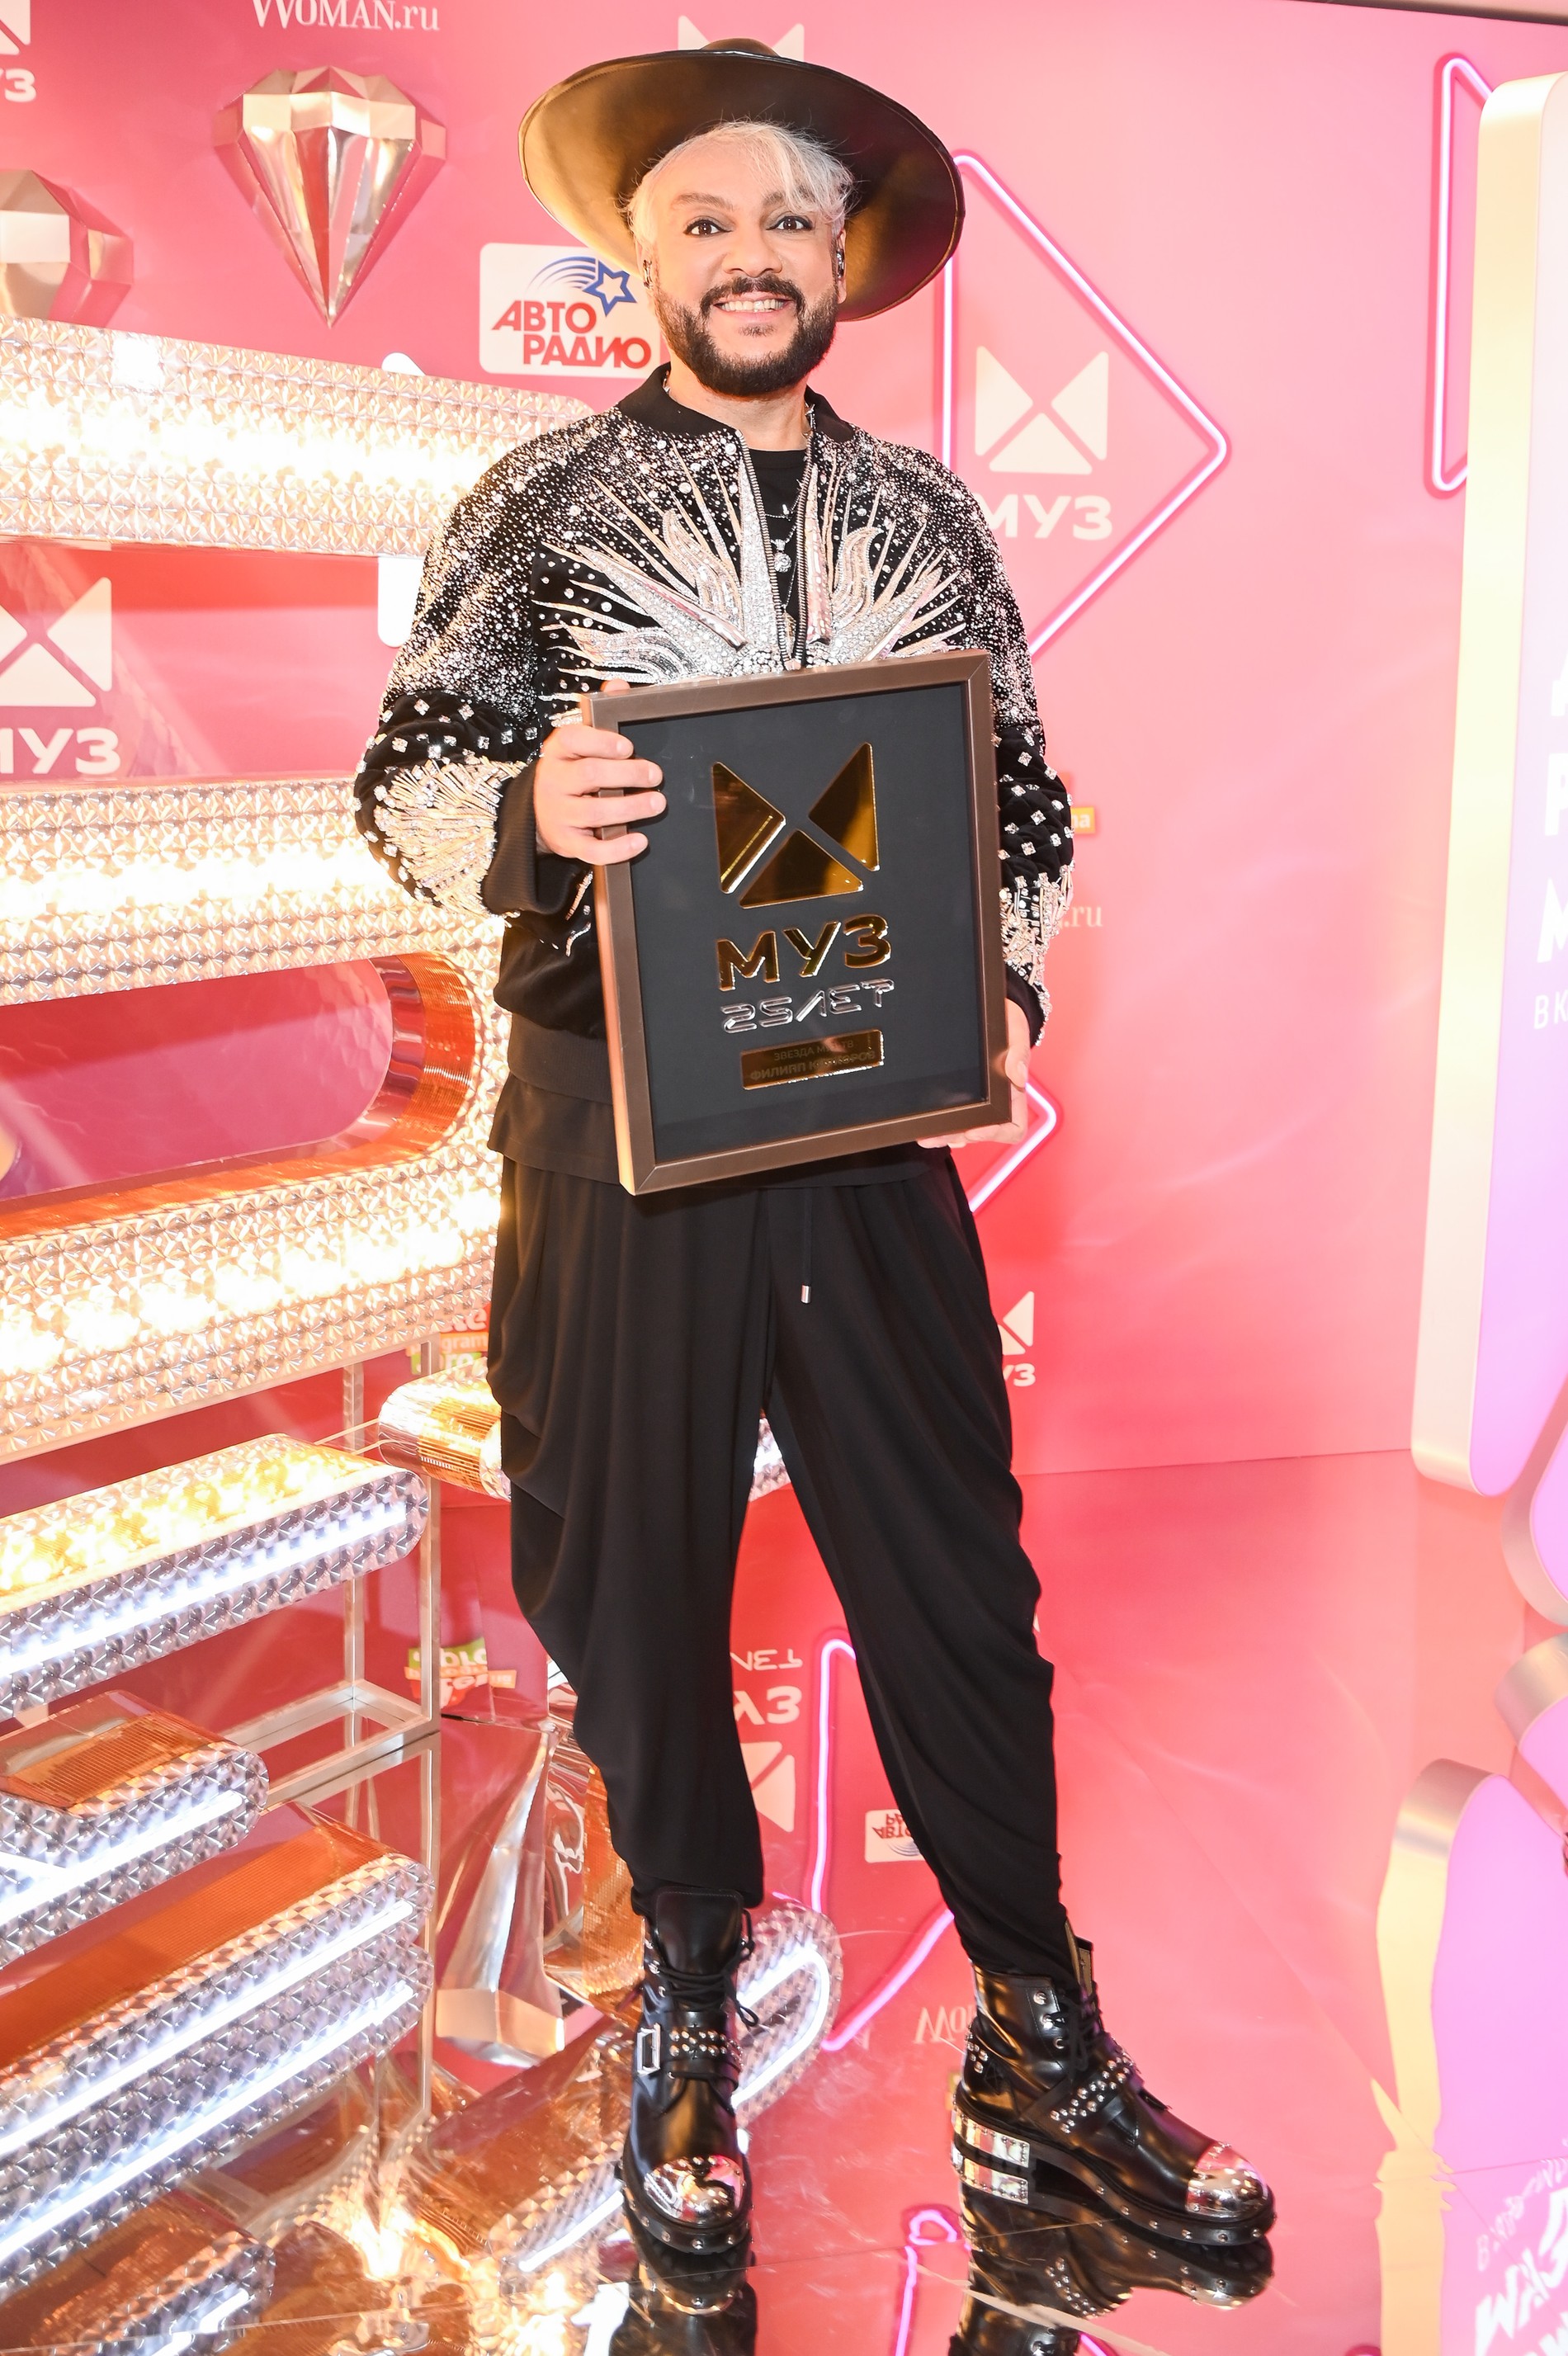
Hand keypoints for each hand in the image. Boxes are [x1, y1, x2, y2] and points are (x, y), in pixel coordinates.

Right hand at [534, 680, 664, 865]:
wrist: (540, 813)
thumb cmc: (570, 772)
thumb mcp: (579, 743)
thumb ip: (600, 715)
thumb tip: (618, 686)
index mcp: (558, 751)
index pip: (573, 740)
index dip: (601, 742)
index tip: (627, 747)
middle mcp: (554, 781)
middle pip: (590, 775)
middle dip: (627, 775)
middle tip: (655, 775)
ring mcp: (559, 814)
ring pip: (594, 813)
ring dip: (630, 808)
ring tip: (657, 802)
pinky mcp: (568, 843)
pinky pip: (593, 850)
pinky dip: (618, 848)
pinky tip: (640, 840)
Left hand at [919, 998, 1031, 1149]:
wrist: (991, 1010)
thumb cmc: (1008, 1023)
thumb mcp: (1017, 1031)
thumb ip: (1019, 1052)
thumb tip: (1018, 1076)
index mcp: (1015, 1093)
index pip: (1013, 1126)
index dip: (995, 1133)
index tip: (975, 1129)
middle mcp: (997, 1101)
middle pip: (983, 1132)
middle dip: (960, 1136)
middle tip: (938, 1135)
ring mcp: (979, 1100)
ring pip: (965, 1128)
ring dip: (948, 1133)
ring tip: (928, 1134)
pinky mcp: (963, 1093)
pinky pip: (954, 1114)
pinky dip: (942, 1121)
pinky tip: (928, 1122)